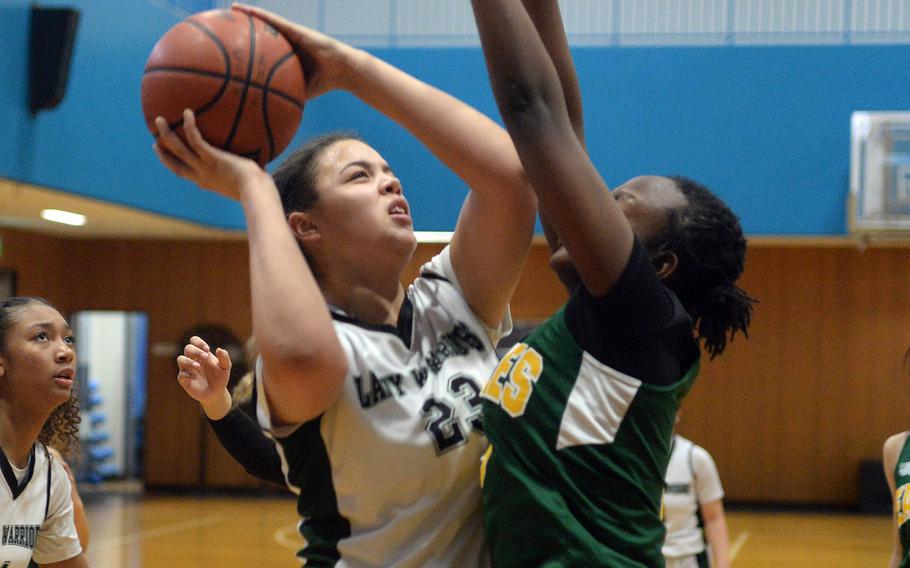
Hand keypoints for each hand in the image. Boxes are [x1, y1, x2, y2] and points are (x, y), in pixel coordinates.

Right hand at [153, 109, 270, 199]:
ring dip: (166, 134)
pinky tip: (187, 112)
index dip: (173, 164)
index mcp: (206, 182)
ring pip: (178, 149)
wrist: (256, 192)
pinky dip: (189, 126)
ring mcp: (204, 167)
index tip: (167, 156)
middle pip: (174, 164)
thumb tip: (255, 162)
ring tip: (158, 119)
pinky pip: (195, 140)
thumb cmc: (257, 188)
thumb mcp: (246, 181)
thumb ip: (243, 171)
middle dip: (162, 153)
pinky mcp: (211, 158)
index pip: (185, 173)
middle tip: (154, 140)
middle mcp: (201, 175)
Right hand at [176, 335, 232, 418]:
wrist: (217, 393)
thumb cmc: (220, 378)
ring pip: (180, 359)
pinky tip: (195, 377)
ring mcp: (187, 370)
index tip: (207, 349)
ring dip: (189, 361)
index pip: (194, 341)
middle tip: (206, 357)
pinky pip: (181, 375)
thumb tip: (219, 349)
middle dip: (196, 351)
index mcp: (201, 354)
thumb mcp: (226, 367)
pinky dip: (187, 374)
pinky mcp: (184, 380)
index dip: (198, 342)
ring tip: (198, 366)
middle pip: (187, 348)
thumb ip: (224, 358)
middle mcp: (193, 360)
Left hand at [232, 3, 358, 98]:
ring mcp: (290, 34)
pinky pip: (273, 20)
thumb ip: (284, 99)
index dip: (247, 49)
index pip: (262, 52)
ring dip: (248, 15)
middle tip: (225, 26)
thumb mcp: (299, 92)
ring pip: (265, 22)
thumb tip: (268, 116)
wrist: (341, 70)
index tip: (231, 49)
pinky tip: (245, 10)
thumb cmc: (324, 83)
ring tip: (231, 10)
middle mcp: (286, 43)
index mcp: (285, 57)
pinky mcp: (295, 29)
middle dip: (244, 29)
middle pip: (261, 34)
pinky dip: (258, 14)